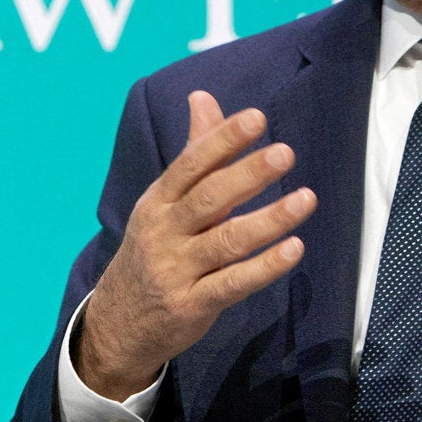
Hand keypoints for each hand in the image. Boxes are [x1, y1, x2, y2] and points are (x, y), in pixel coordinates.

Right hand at [75, 93, 315, 399]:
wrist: (115, 325)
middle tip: (285, 152)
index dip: (223, 140)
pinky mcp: (192, 305)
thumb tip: (202, 96)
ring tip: (306, 199)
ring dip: (269, 220)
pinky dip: (264, 267)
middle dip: (247, 174)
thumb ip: (194, 152)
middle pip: (208, 198)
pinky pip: (233, 284)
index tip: (256, 118)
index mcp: (158, 201)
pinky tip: (293, 249)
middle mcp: (164, 232)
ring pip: (226, 241)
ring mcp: (176, 270)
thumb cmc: (152, 250)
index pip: (190, 164)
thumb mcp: (163, 202)